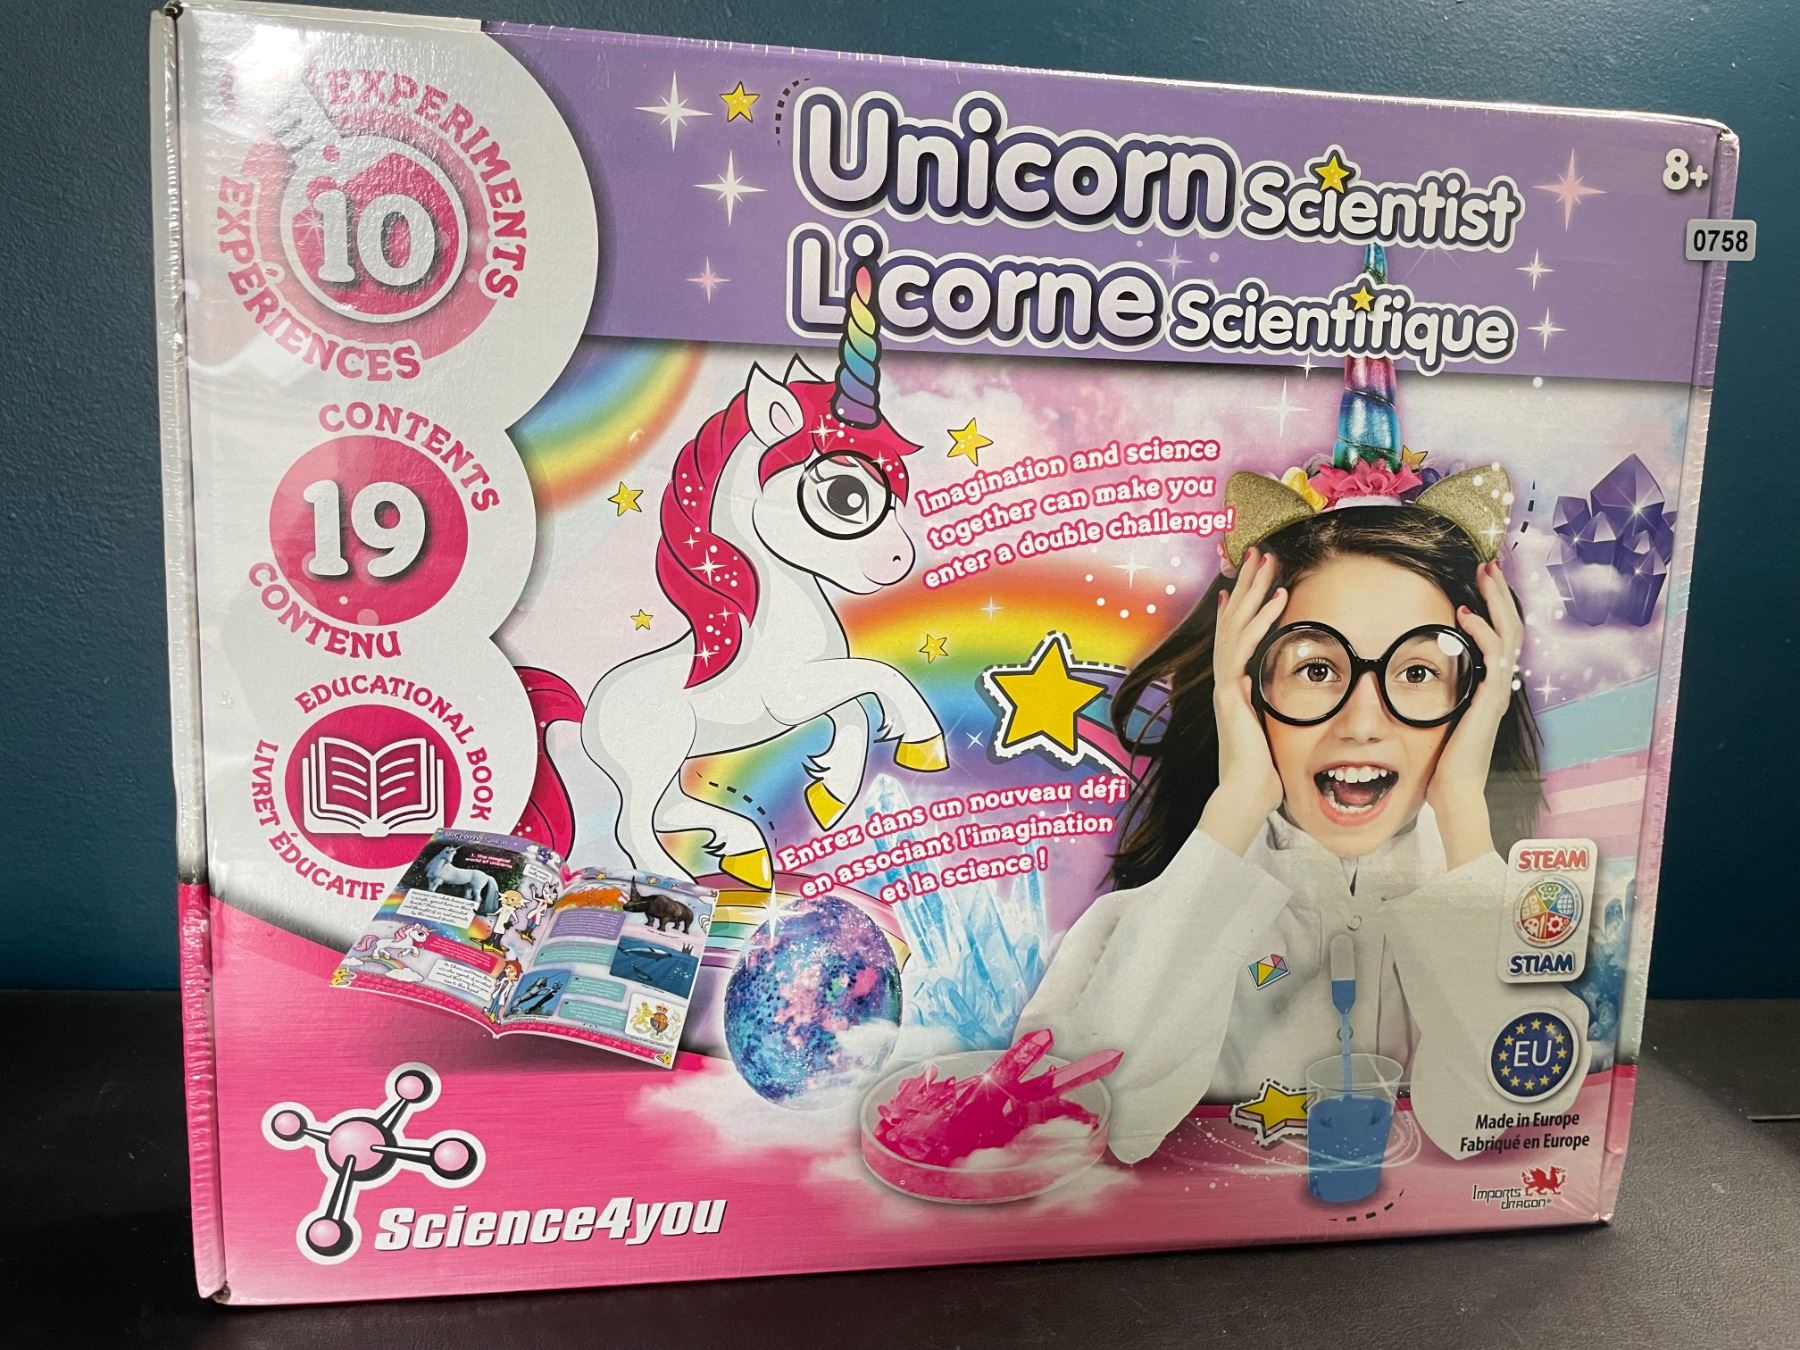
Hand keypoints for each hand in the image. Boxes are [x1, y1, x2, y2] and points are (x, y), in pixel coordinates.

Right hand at [1198, 547, 1287, 854]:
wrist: (1245, 797)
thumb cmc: (1261, 773)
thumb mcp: (1268, 731)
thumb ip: (1265, 707)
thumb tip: (1265, 689)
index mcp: (1234, 688)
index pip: (1236, 637)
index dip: (1245, 607)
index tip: (1253, 582)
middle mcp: (1226, 682)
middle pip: (1232, 621)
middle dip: (1248, 585)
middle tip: (1259, 552)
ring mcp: (1226, 686)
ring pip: (1235, 627)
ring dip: (1254, 592)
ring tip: (1267, 563)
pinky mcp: (1232, 694)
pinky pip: (1245, 650)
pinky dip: (1261, 623)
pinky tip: (1278, 602)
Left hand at [1428, 558, 1523, 868]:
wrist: (1453, 792)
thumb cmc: (1442, 760)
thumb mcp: (1438, 714)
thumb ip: (1435, 692)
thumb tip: (1411, 671)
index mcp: (1488, 686)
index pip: (1499, 636)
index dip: (1494, 607)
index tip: (1480, 582)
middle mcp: (1498, 685)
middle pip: (1511, 626)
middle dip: (1500, 593)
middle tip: (1490, 564)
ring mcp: (1498, 691)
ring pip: (1508, 633)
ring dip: (1496, 601)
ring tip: (1486, 574)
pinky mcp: (1490, 700)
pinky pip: (1492, 658)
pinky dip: (1481, 632)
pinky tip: (1464, 615)